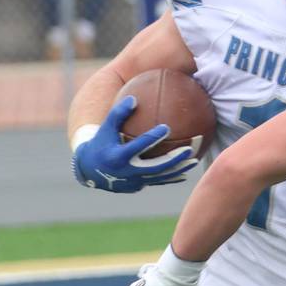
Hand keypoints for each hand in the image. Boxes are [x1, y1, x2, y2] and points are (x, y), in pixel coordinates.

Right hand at [71, 95, 198, 192]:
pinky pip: (158, 182)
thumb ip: (118, 113)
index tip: (166, 127)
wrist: (90, 170)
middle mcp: (128, 171)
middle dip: (173, 159)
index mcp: (118, 156)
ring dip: (178, 170)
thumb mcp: (105, 127)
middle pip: (155, 166)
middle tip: (189, 150)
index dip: (152, 137)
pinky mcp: (138, 187)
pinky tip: (185, 173)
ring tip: (194, 161)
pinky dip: (172, 178)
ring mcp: (134, 181)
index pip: (139, 146)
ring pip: (161, 177)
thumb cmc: (100, 142)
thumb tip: (134, 98)